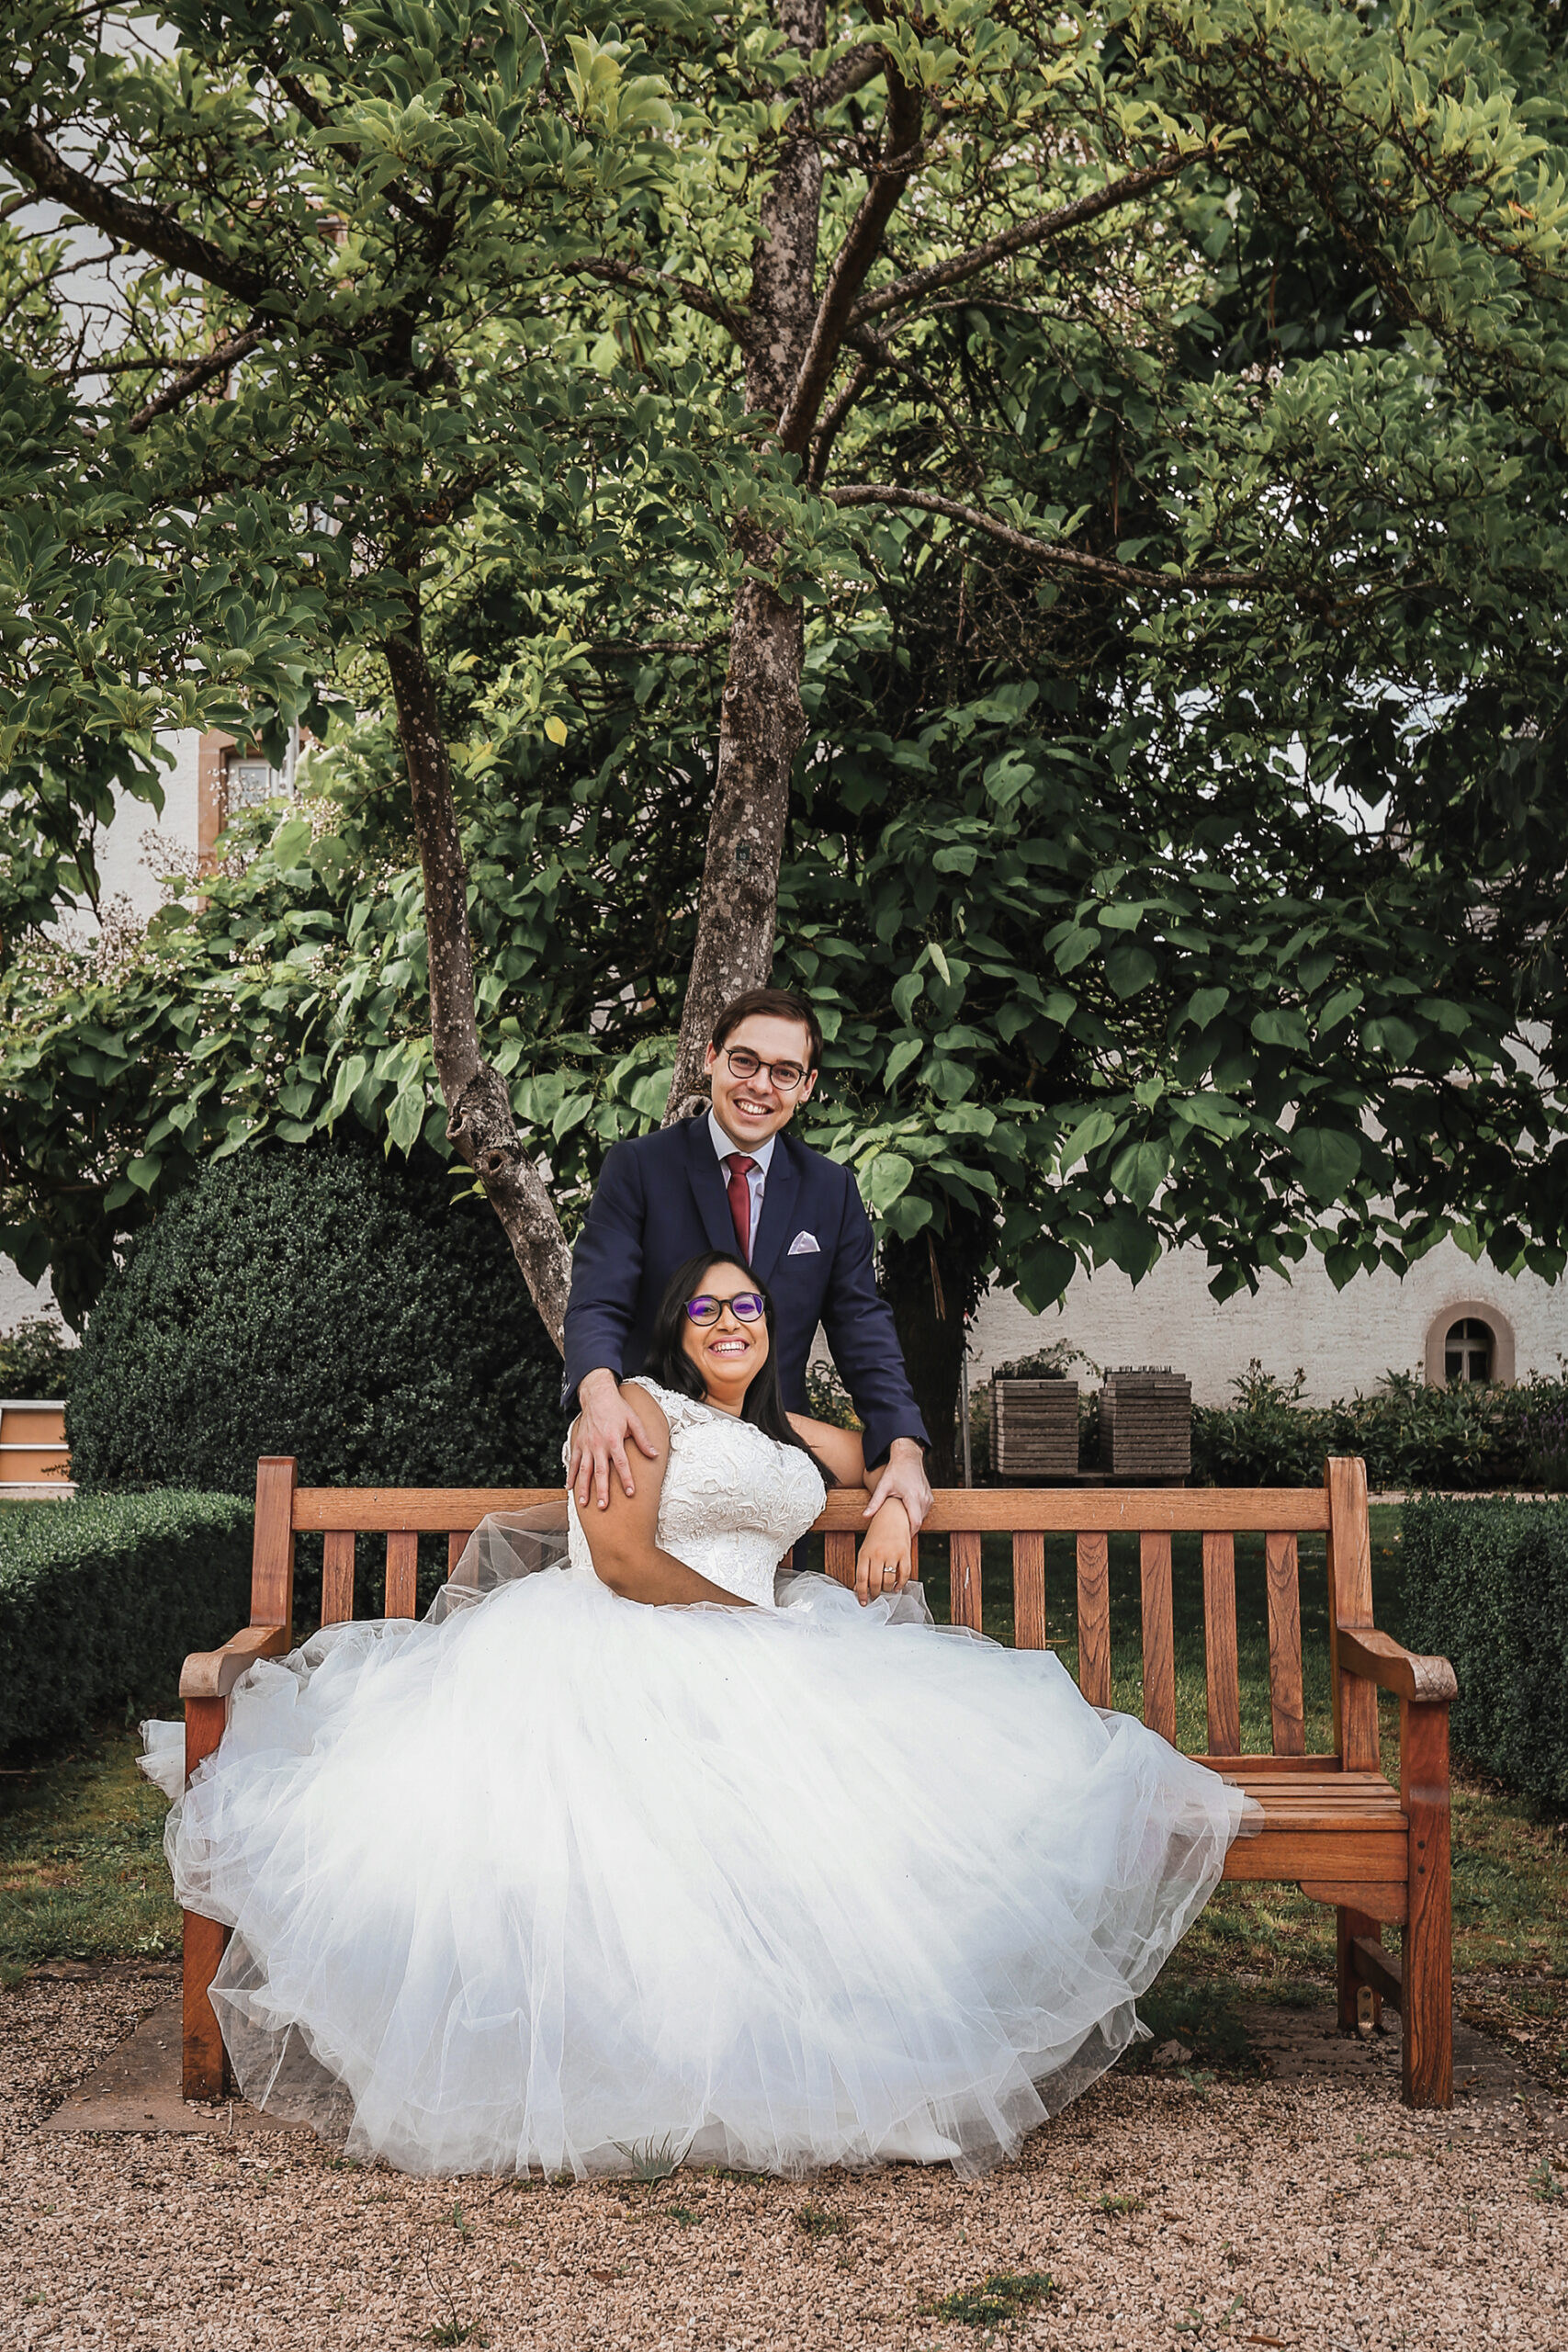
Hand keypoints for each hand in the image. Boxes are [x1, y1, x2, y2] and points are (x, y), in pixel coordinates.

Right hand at [569, 1370, 659, 1511]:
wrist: (597, 1395)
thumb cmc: (617, 1408)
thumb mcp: (634, 1420)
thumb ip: (643, 1439)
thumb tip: (654, 1455)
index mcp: (614, 1440)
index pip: (621, 1464)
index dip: (626, 1479)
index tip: (630, 1493)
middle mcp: (598, 1445)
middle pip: (601, 1471)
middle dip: (602, 1490)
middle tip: (603, 1506)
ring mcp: (586, 1445)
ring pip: (584, 1470)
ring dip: (584, 1487)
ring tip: (585, 1503)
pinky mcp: (578, 1444)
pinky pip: (573, 1462)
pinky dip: (571, 1475)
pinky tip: (569, 1488)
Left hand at [855, 1501, 911, 1605]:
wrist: (892, 1514)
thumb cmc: (877, 1533)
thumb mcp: (865, 1548)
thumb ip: (862, 1568)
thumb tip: (858, 1587)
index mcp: (865, 1553)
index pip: (861, 1578)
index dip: (861, 1593)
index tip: (862, 1602)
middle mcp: (878, 1554)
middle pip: (875, 1582)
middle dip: (874, 1593)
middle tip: (875, 1597)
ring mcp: (892, 1553)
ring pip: (889, 1581)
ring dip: (886, 1590)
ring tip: (885, 1591)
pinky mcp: (905, 1553)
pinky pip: (904, 1574)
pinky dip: (901, 1584)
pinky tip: (897, 1587)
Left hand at [862, 1437, 931, 1533]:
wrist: (908, 1457)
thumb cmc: (895, 1470)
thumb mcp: (883, 1486)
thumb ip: (875, 1502)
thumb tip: (865, 1516)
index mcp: (913, 1497)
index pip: (915, 1523)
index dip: (908, 1533)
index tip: (899, 1538)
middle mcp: (923, 1498)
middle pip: (919, 1522)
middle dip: (909, 1528)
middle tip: (897, 1535)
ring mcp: (928, 1498)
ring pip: (922, 1517)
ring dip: (913, 1521)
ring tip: (900, 1525)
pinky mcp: (929, 1497)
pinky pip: (924, 1511)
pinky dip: (917, 1515)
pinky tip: (906, 1514)